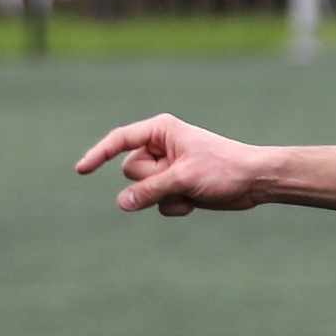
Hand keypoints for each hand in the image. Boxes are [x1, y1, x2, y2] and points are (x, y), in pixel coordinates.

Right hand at [75, 115, 273, 215]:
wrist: (255, 181)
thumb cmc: (224, 169)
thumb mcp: (183, 178)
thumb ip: (149, 190)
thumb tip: (121, 203)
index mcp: (160, 131)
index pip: (119, 140)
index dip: (99, 154)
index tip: (81, 170)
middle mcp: (160, 147)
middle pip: (130, 171)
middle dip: (152, 181)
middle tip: (182, 178)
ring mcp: (167, 168)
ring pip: (143, 190)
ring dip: (166, 196)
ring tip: (193, 188)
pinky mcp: (175, 186)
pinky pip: (158, 202)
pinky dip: (176, 205)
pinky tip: (197, 200)